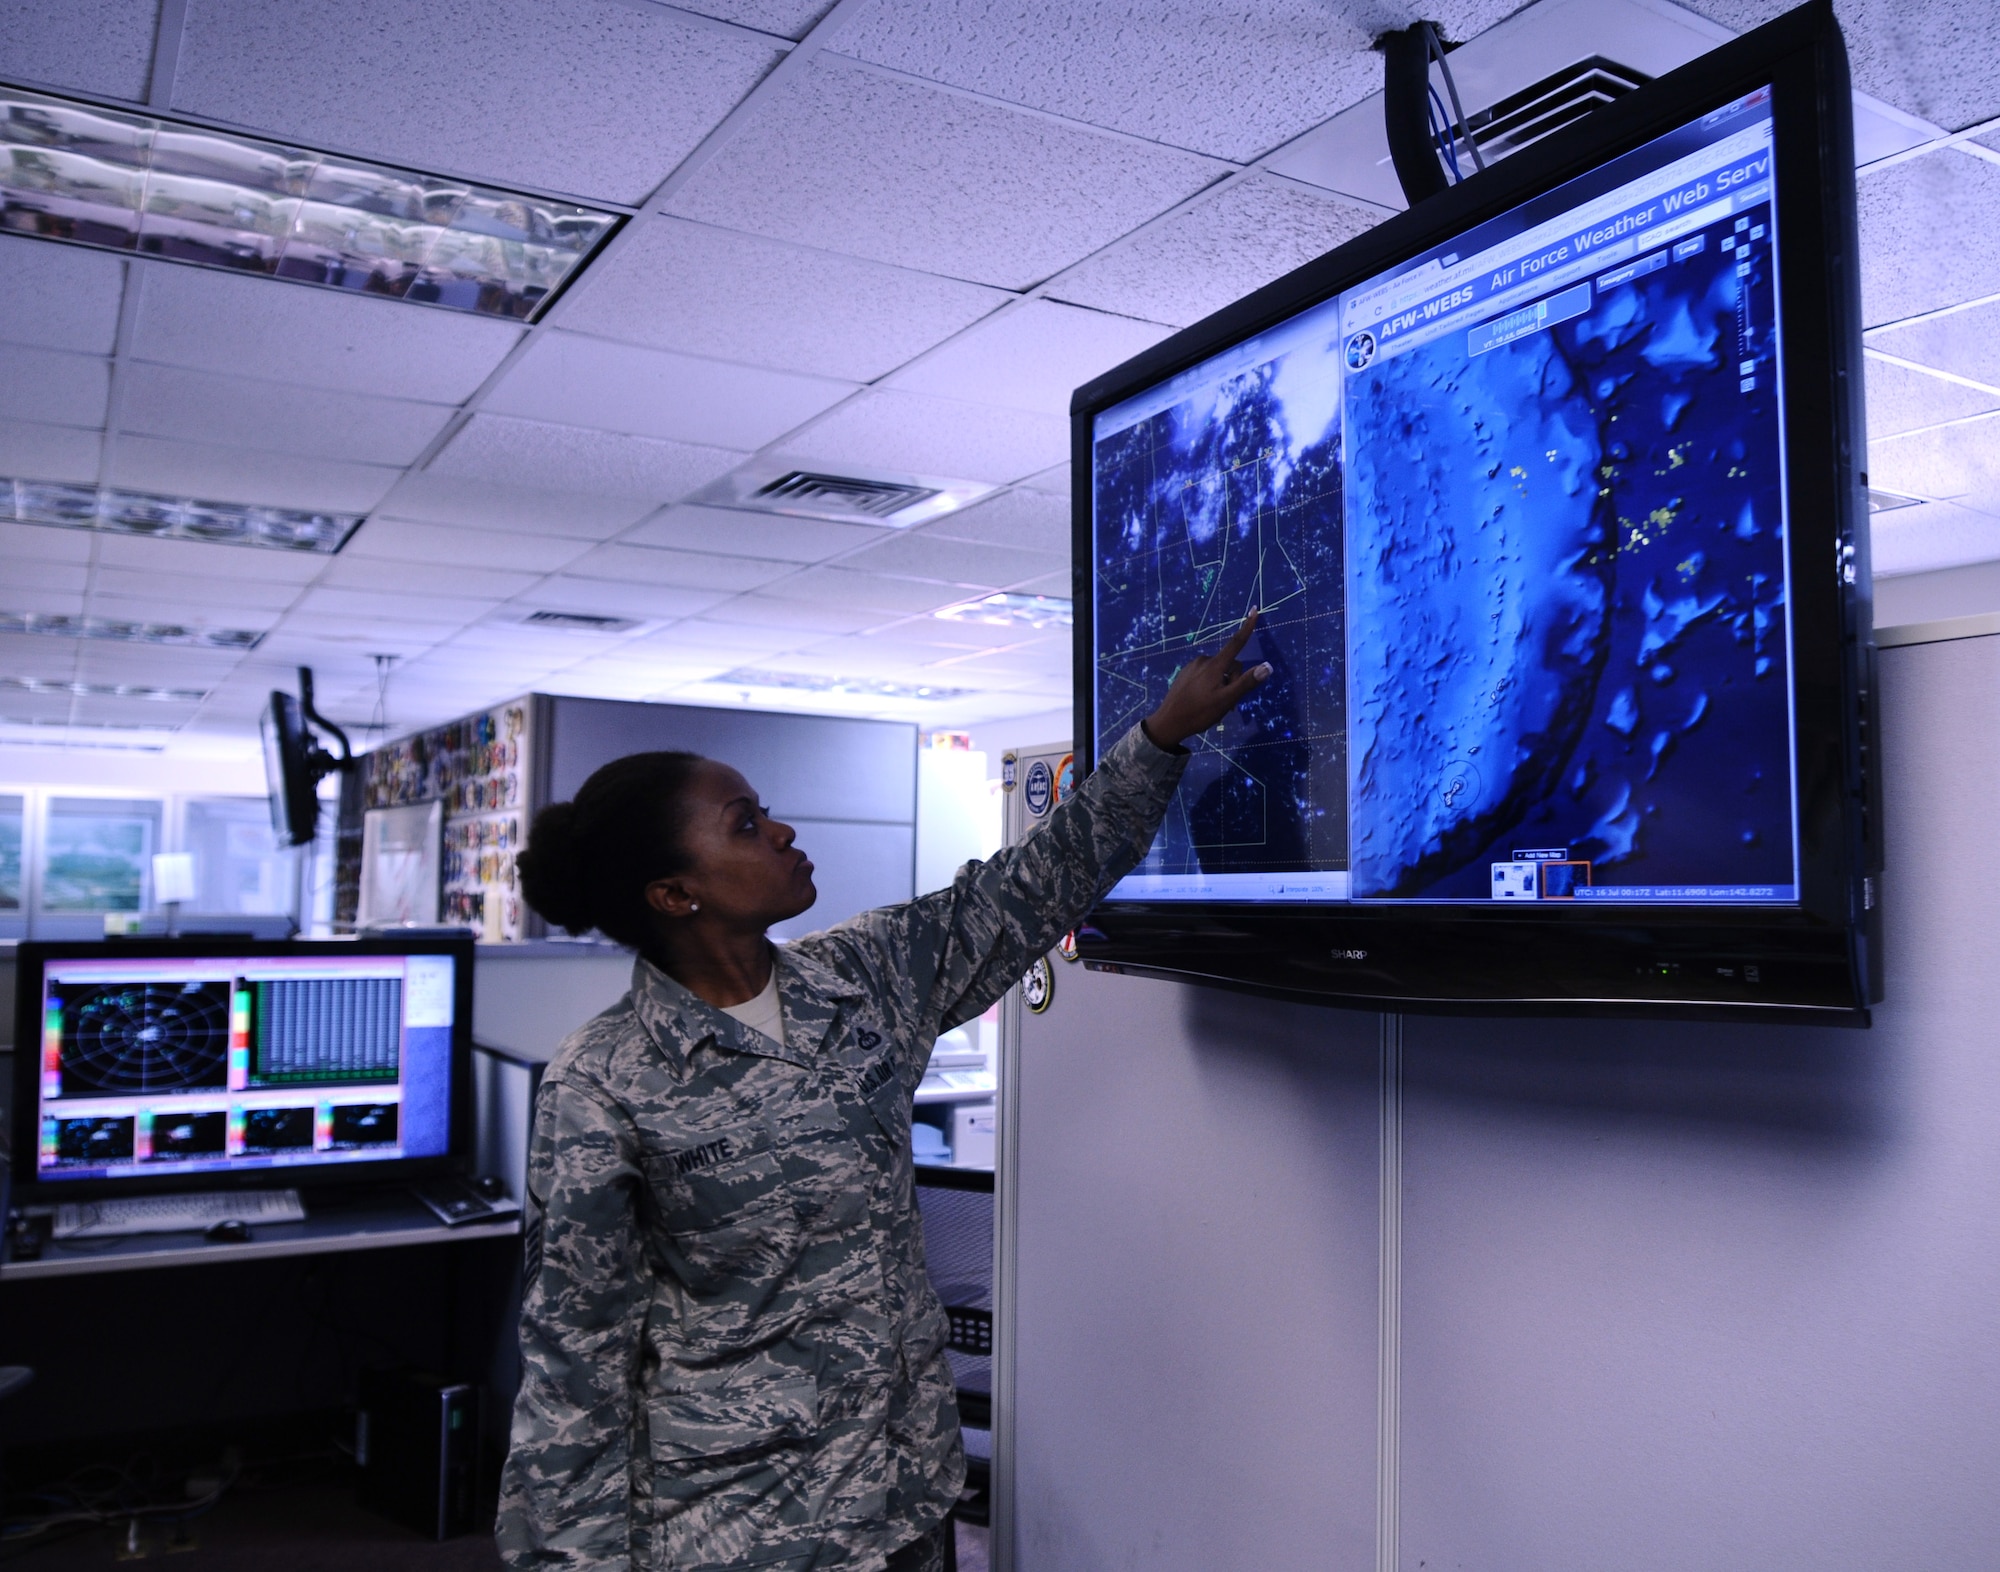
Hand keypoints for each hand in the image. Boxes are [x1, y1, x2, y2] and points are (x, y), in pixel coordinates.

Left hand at [1142, 609, 1271, 749]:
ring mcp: (1192, 667)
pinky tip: (1204, 701)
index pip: (1236, 642)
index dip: (1247, 626)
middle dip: (1234, 681)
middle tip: (1229, 704)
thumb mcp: (1226, 700)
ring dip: (1222, 685)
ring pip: (1217, 671)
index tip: (1254, 610)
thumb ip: (1247, 683)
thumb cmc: (1199, 712)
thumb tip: (1268, 666)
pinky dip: (1211, 685)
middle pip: (1229, 664)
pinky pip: (1205, 675)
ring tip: (1217, 705)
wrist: (1168, 722)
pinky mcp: (1185, 674)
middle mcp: (1203, 660)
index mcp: (1214, 665)